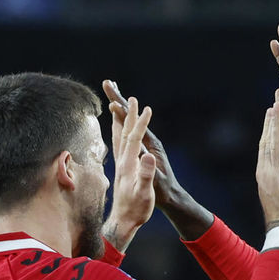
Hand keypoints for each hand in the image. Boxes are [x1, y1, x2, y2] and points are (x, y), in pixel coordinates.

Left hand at [102, 90, 156, 248]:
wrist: (124, 221)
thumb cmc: (136, 209)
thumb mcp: (144, 193)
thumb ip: (146, 174)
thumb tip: (148, 156)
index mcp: (129, 164)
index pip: (134, 138)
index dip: (140, 123)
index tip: (146, 109)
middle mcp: (122, 162)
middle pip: (123, 133)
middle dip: (127, 114)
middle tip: (129, 98)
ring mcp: (119, 165)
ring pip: (118, 138)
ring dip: (120, 121)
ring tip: (117, 108)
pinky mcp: (120, 170)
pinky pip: (118, 146)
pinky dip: (118, 134)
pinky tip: (117, 133)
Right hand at [103, 79, 212, 239]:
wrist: (170, 198)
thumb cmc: (161, 193)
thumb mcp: (154, 183)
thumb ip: (149, 170)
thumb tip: (145, 155)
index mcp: (148, 147)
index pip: (133, 125)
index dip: (123, 113)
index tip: (112, 101)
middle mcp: (147, 141)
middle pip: (131, 116)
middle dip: (119, 99)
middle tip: (108, 82)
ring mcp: (144, 145)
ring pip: (130, 121)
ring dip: (121, 106)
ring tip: (112, 93)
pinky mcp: (142, 150)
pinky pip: (128, 130)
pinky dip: (122, 120)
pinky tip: (118, 118)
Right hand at [256, 96, 278, 232]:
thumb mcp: (275, 193)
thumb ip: (276, 179)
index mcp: (263, 174)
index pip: (263, 148)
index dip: (265, 131)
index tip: (269, 117)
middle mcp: (265, 171)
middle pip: (266, 142)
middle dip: (270, 122)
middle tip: (273, 104)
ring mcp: (273, 174)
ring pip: (273, 145)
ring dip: (276, 126)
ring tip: (278, 108)